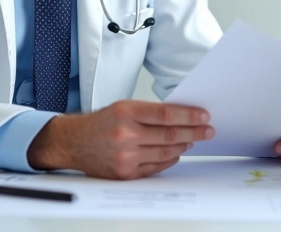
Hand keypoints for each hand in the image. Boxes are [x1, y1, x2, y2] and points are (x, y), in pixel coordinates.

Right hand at [27, 100, 213, 179]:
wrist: (73, 143)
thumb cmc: (100, 123)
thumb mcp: (123, 107)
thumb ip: (150, 112)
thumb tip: (182, 117)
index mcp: (125, 112)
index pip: (166, 114)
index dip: (189, 116)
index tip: (204, 116)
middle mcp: (125, 135)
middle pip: (170, 135)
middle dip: (194, 132)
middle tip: (207, 130)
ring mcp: (125, 156)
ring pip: (166, 152)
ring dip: (184, 146)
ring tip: (193, 140)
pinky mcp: (125, 173)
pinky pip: (156, 166)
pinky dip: (170, 159)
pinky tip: (177, 152)